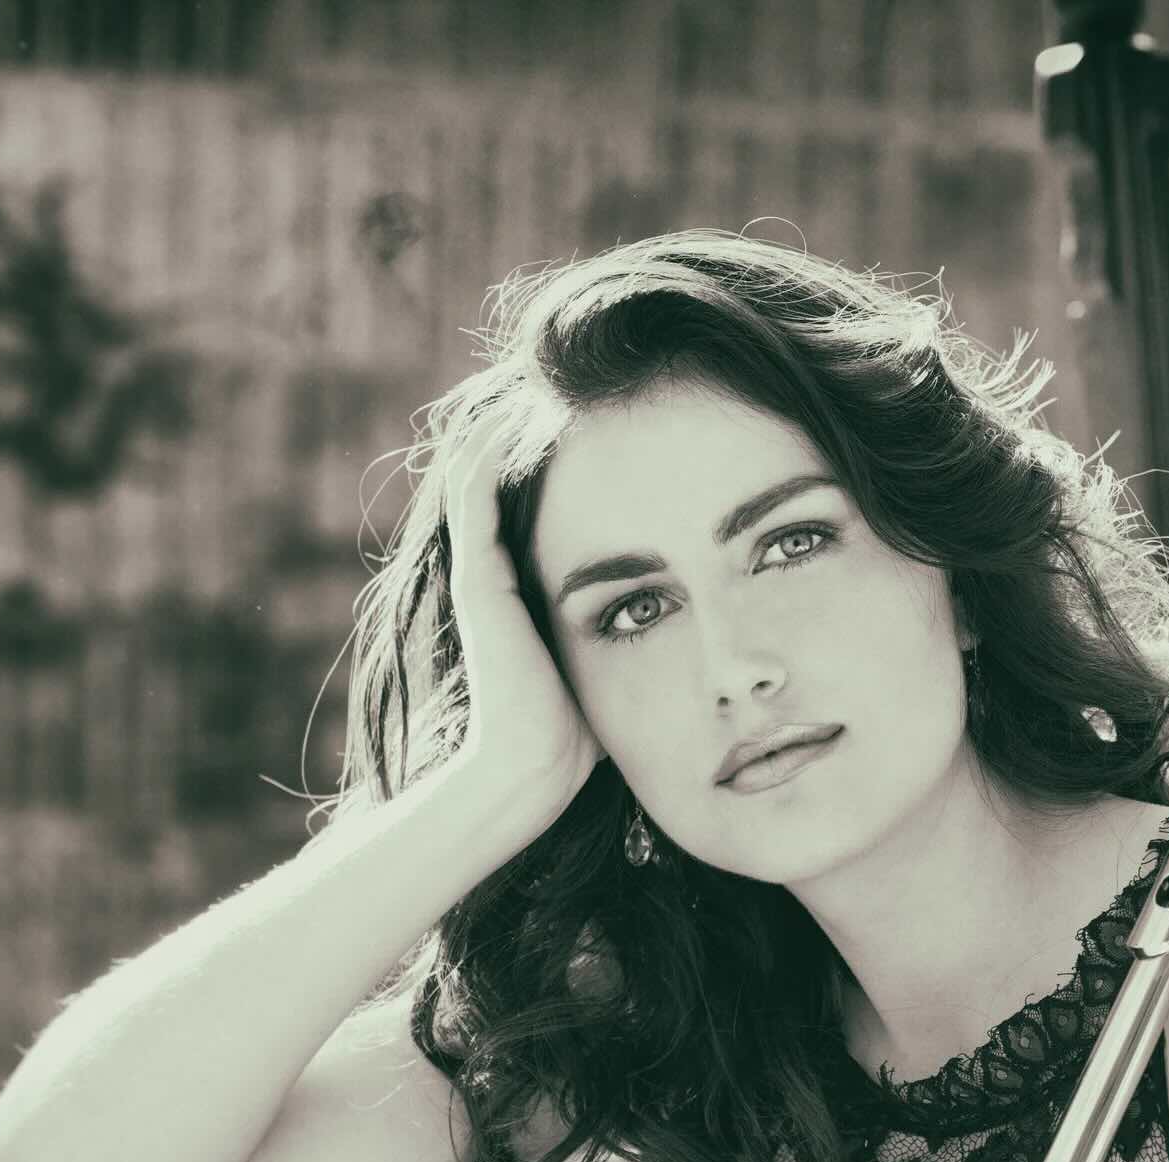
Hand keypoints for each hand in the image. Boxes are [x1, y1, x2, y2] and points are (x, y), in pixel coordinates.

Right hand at [435, 420, 604, 821]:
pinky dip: (481, 456)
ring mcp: (482, 578)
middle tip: (568, 392)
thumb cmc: (581, 735)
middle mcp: (499, 581)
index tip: (600, 429)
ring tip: (534, 387)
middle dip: (534, 442)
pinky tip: (499, 418)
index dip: (569, 473)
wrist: (535, 767)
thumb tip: (697, 634)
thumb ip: (634, 641)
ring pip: (482, 484)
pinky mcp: (476, 581)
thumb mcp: (614, 671)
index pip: (543, 516)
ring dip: (503, 436)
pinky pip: (471, 499)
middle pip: (509, 489)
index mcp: (529, 597)